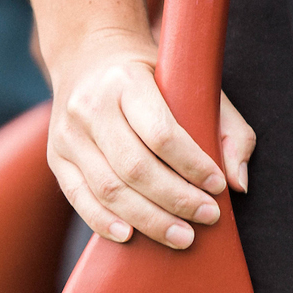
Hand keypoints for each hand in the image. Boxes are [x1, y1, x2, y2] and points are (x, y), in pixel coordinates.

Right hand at [44, 30, 252, 248]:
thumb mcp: (192, 81)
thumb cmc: (152, 75)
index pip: (161, 133)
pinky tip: (131, 236)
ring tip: (182, 236)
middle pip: (135, 167)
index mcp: (125, 81)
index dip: (192, 165)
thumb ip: (227, 127)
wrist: (88, 56)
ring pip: (108, 189)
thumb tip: (236, 182)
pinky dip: (104, 222)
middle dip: (176, 200)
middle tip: (207, 217)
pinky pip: (79, 198)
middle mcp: (90, 106)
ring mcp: (67, 134)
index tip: (217, 186)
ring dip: (149, 219)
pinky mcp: (56, 157)